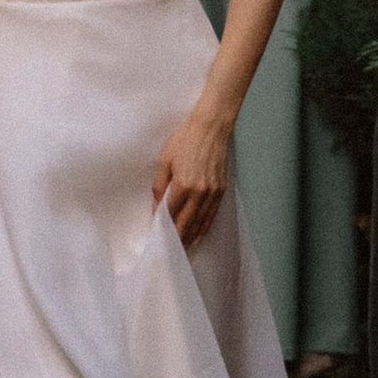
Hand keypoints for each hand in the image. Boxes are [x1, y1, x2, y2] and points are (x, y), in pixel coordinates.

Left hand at [153, 104, 232, 245]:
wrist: (210, 129)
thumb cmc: (184, 141)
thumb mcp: (164, 161)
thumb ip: (159, 187)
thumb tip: (156, 207)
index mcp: (183, 185)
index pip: (171, 213)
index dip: (164, 226)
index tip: (158, 235)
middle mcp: (200, 192)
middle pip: (187, 222)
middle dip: (179, 237)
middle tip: (171, 248)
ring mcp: (212, 192)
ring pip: (201, 221)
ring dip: (192, 235)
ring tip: (184, 245)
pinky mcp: (221, 189)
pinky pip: (212, 213)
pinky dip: (206, 225)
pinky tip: (200, 232)